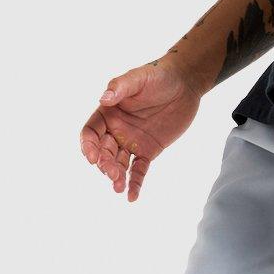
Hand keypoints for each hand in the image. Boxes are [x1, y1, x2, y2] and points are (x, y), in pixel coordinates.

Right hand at [80, 57, 201, 201]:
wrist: (184, 85)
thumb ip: (120, 87)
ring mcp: (131, 142)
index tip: (92, 157)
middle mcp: (115, 130)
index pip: (90, 133)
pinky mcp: (148, 151)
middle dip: (104, 164)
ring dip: (116, 176)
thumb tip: (103, 98)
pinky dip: (135, 183)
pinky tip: (131, 197)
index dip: (88, 146)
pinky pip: (138, 170)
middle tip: (112, 173)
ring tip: (118, 188)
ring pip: (118, 163)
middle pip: (102, 152)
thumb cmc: (158, 76)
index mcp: (107, 113)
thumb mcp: (138, 78)